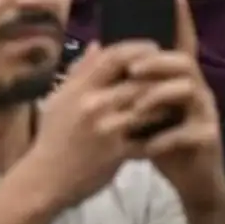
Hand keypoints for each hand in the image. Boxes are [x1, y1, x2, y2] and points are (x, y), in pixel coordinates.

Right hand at [21, 39, 157, 208]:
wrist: (46, 178)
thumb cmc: (52, 136)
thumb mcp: (58, 99)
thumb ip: (78, 71)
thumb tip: (97, 45)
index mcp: (79, 88)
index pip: (114, 57)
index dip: (138, 48)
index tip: (154, 48)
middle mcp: (94, 104)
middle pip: (138, 80)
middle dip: (160, 75)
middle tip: (174, 73)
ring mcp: (107, 129)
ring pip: (149, 108)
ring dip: (167, 103)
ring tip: (178, 99)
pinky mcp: (118, 153)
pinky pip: (149, 139)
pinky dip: (164, 134)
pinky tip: (173, 130)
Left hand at [129, 0, 224, 211]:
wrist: (188, 179)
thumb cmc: (159, 138)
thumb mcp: (138, 107)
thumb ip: (124, 80)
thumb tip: (99, 49)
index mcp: (177, 79)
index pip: (181, 42)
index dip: (179, 19)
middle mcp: (196, 90)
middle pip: (183, 62)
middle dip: (157, 62)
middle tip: (131, 70)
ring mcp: (206, 113)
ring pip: (190, 92)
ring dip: (159, 98)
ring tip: (137, 109)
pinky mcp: (209, 138)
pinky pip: (191, 132)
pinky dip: (166, 138)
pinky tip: (147, 147)